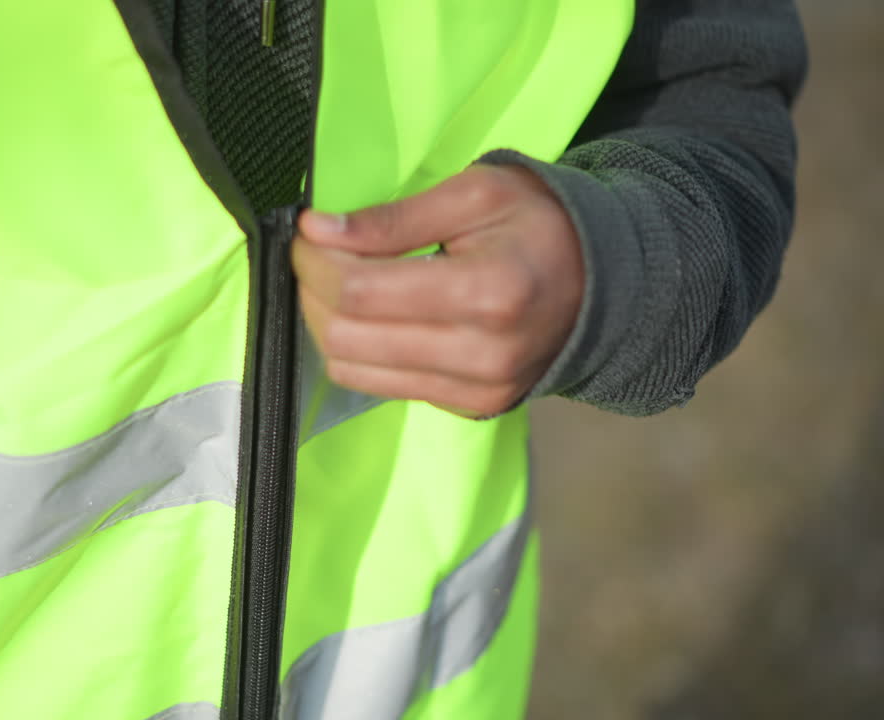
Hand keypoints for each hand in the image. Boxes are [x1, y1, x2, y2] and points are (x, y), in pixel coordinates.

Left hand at [292, 164, 582, 418]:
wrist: (606, 283)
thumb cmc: (540, 224)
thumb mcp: (475, 195)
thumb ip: (392, 218)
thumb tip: (317, 230)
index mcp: (488, 292)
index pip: (361, 291)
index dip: (315, 260)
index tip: (309, 231)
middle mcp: (482, 355)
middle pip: (347, 337)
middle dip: (313, 291)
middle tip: (317, 253)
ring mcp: (476, 391)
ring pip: (352, 370)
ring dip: (327, 323)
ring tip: (340, 281)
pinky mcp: (469, 408)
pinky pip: (380, 386)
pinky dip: (358, 350)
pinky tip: (371, 313)